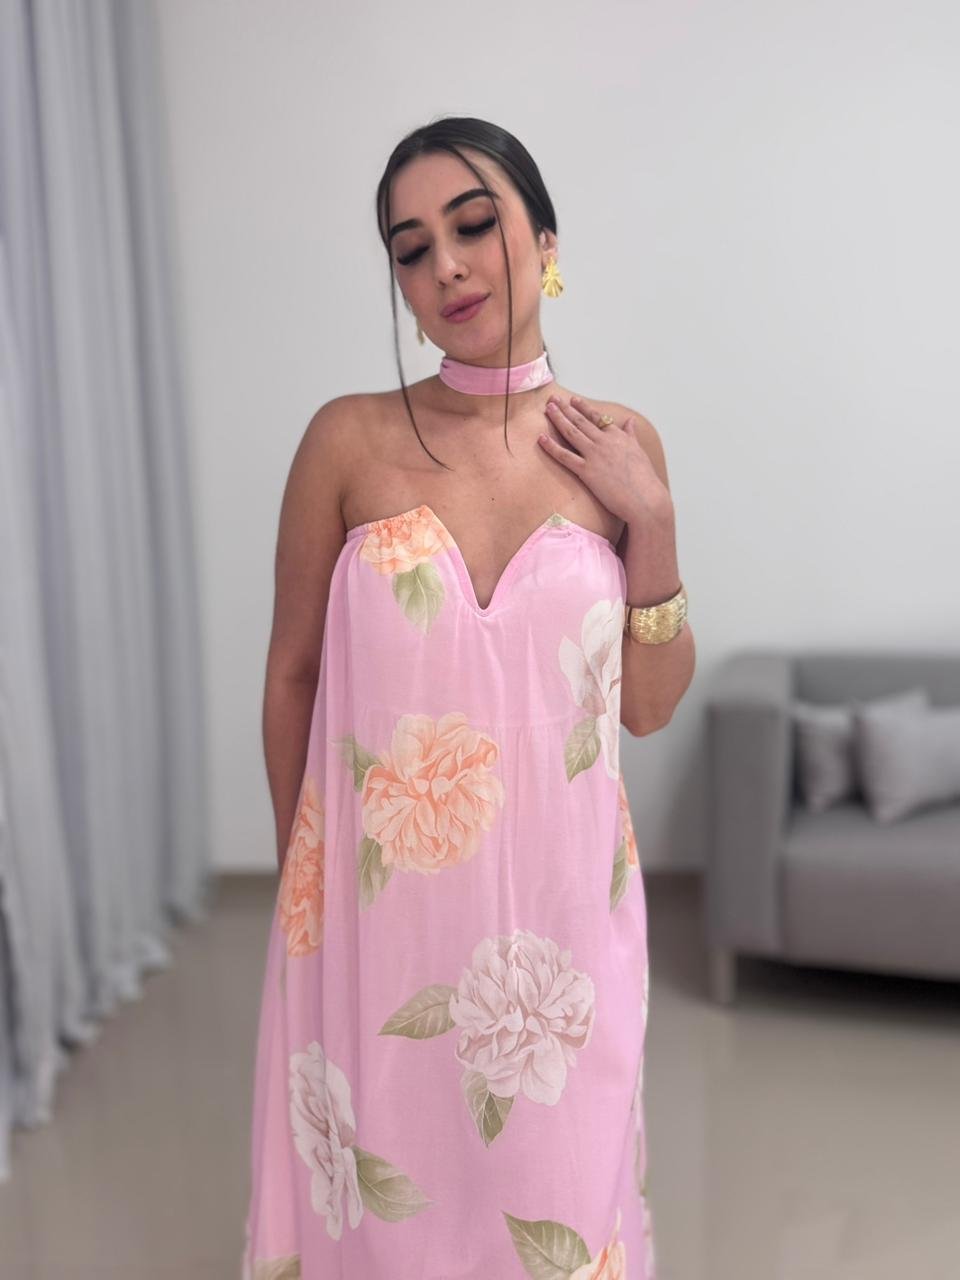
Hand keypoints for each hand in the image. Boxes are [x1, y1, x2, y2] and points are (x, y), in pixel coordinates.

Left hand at [538, 395, 670, 525]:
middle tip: (552, 398)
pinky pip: (565, 456)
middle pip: (581, 421)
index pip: (597, 418)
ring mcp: (595, 455)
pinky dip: (552, 446)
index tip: (573, 399)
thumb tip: (630, 421)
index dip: (583, 407)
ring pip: (572, 433)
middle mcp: (604, 442)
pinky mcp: (587, 471)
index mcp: (618, 437)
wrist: (645, 498)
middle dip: (566, 408)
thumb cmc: (644, 479)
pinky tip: (541, 438)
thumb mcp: (639, 451)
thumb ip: (631, 435)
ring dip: (558, 418)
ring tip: (548, 408)